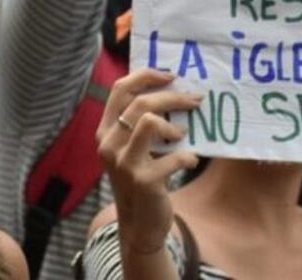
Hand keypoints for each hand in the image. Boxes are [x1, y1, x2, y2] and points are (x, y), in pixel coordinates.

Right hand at [96, 70, 202, 255]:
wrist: (140, 225)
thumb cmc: (143, 178)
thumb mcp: (134, 148)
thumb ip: (142, 123)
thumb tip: (176, 89)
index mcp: (106, 131)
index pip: (120, 89)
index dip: (146, 76)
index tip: (171, 76)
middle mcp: (109, 145)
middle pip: (142, 102)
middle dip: (174, 97)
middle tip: (195, 100)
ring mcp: (124, 163)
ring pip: (149, 120)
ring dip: (174, 126)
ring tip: (182, 136)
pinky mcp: (143, 180)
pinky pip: (174, 156)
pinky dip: (188, 157)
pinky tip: (189, 162)